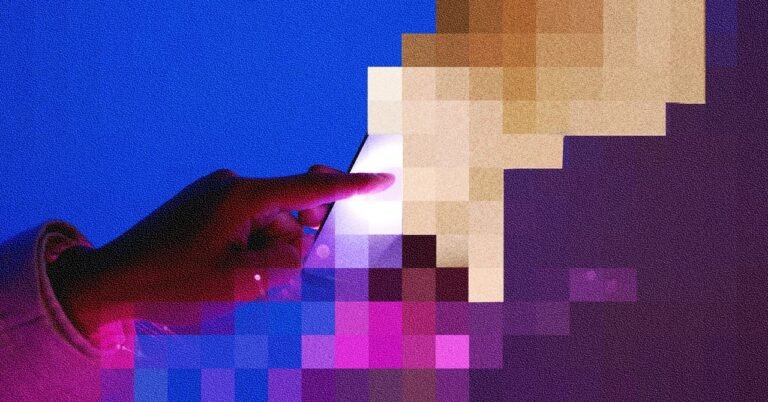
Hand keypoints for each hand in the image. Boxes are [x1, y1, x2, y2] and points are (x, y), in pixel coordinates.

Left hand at [50, 166, 392, 338]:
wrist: (113, 277)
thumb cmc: (173, 281)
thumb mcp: (237, 281)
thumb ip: (282, 262)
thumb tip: (302, 246)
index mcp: (241, 197)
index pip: (308, 190)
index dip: (350, 187)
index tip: (383, 178)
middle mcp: (231, 184)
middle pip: (288, 210)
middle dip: (291, 239)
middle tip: (270, 269)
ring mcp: (216, 190)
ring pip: (266, 219)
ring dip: (265, 246)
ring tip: (234, 274)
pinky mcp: (205, 200)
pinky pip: (246, 218)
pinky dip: (249, 241)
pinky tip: (223, 264)